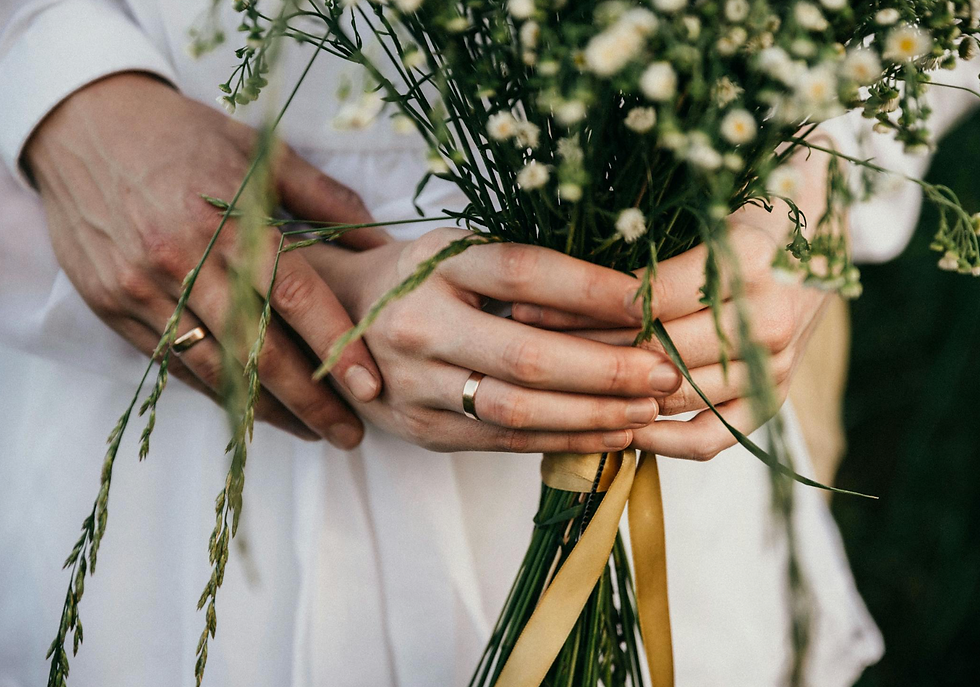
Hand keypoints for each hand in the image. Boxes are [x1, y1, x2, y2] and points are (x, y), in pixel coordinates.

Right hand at [25, 73, 388, 447]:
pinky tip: (253, 408)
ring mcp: (143, 289)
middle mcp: (185, 261)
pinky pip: (173, 364)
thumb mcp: (260, 153)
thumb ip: (325, 199)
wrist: (84, 124)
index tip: (370, 388)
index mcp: (230, 222)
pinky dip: (217, 390)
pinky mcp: (113, 306)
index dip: (337, 346)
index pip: (297, 298)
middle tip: (349, 434)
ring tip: (312, 431)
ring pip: (215, 368)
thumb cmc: (185, 134)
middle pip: (259, 349)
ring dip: (267, 410)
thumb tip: (380, 245)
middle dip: (310, 401)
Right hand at [304, 228, 683, 453]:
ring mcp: (415, 384)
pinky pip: (502, 441)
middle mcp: (420, 323)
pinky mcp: (421, 429)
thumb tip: (626, 294)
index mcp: (437, 264)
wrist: (339, 320)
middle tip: (666, 372)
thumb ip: (524, 270)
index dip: (592, 290)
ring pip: (516, 409)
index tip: (650, 303)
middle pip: (526, 356)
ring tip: (648, 409)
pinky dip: (563, 440)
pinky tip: (612, 435)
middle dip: (607, 369)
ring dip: (592, 414)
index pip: (524, 273)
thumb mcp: (460, 252)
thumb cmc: (421, 279)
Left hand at [512, 152, 835, 460]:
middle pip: (654, 351)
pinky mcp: (775, 396)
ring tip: (558, 391)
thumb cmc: (747, 207)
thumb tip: (555, 269)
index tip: (526, 308)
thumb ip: (646, 238)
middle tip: (527, 355)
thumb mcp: (703, 205)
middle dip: (582, 353)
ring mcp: (774, 363)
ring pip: (675, 395)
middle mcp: (765, 315)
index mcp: (745, 259)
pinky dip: (663, 442)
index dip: (578, 309)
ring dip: (611, 397)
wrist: (819, 230)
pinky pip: (713, 438)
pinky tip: (620, 431)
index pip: (644, 300)